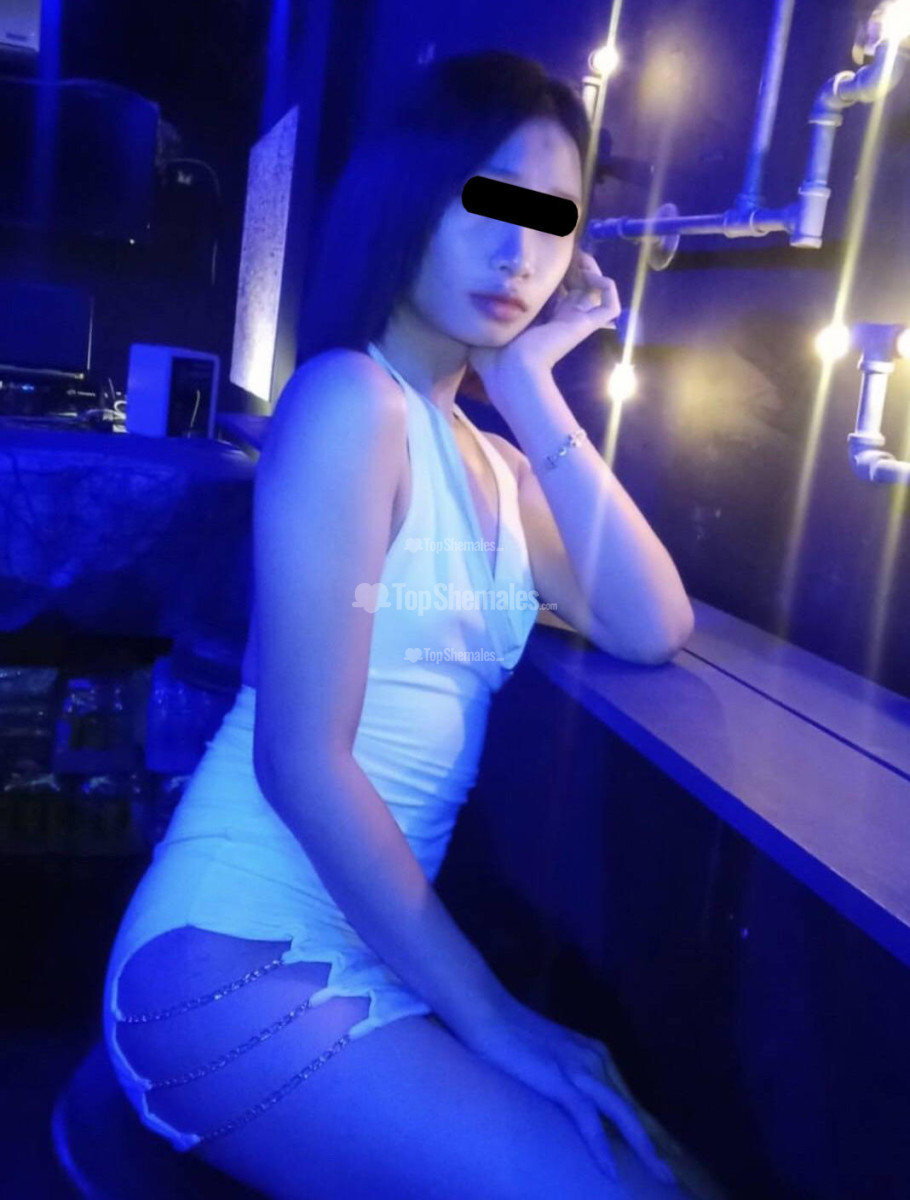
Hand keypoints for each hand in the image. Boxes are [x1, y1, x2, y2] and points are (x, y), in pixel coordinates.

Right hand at [458, 993, 676, 1186]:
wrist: (485, 1011)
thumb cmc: (509, 1034)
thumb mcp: (550, 1057)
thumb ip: (567, 1076)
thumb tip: (573, 1104)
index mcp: (595, 1054)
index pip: (628, 1098)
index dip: (648, 1128)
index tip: (665, 1154)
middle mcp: (596, 1059)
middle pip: (634, 1110)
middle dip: (657, 1144)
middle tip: (673, 1178)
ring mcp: (579, 1069)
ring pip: (623, 1116)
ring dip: (645, 1150)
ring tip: (662, 1178)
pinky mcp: (560, 1079)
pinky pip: (588, 1120)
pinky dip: (601, 1148)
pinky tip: (609, 1172)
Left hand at [467, 246, 620, 394]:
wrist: (511, 373)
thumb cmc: (494, 359)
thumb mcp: (485, 326)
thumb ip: (482, 310)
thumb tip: (469, 293)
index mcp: (538, 321)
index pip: (554, 291)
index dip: (554, 272)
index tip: (545, 252)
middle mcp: (560, 319)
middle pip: (577, 286)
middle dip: (574, 265)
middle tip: (565, 251)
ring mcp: (575, 322)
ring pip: (596, 291)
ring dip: (592, 270)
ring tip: (580, 258)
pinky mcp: (585, 326)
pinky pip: (609, 306)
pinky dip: (608, 287)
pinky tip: (593, 275)